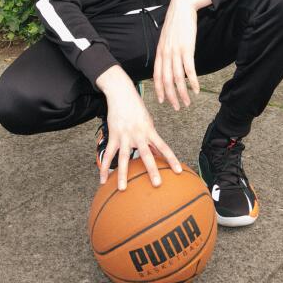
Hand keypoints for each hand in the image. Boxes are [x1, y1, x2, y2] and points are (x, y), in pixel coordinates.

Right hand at [96, 65, 181, 190]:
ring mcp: (125, 136)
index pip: (163, 147)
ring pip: (124, 158)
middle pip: (146, 155)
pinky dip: (105, 167)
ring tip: (122, 189)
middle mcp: (138, 135)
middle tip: (157, 184)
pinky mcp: (113, 136)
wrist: (121, 93)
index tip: (178, 171)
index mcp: (150, 131)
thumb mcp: (148, 121)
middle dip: (152, 170)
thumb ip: (151, 137)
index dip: (171, 159)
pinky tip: (103, 180)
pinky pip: (108, 154)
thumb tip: (157, 154)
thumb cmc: (136, 107)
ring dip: (123, 174)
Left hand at [153, 0, 210, 111]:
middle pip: (166, 81)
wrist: (181, 8)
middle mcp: (165, 54)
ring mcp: (175, 52)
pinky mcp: (186, 49)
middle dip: (171, 97)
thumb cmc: (176, 24)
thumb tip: (167, 63)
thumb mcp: (166, 39)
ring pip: (177, 78)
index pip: (156, 76)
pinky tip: (196, 89)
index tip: (162, 101)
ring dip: (182, 93)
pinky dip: (192, 81)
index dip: (159, 90)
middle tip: (177, 107)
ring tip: (187, 103)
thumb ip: (166, 52)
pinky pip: (189, 69)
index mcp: (160, 52)